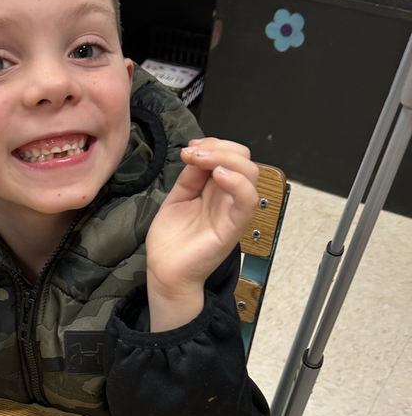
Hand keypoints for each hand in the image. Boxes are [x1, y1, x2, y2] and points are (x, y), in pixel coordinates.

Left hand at [145, 138, 258, 330]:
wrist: (165, 271)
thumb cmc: (171, 242)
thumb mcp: (177, 198)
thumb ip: (190, 176)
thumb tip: (197, 153)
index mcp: (216, 191)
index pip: (230, 156)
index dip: (213, 144)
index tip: (189, 147)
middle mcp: (228, 199)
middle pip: (244, 159)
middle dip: (220, 147)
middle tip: (194, 153)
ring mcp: (232, 212)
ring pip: (250, 174)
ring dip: (226, 158)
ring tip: (202, 161)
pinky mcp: (233, 228)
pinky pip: (248, 200)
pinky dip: (237, 182)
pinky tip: (218, 175)